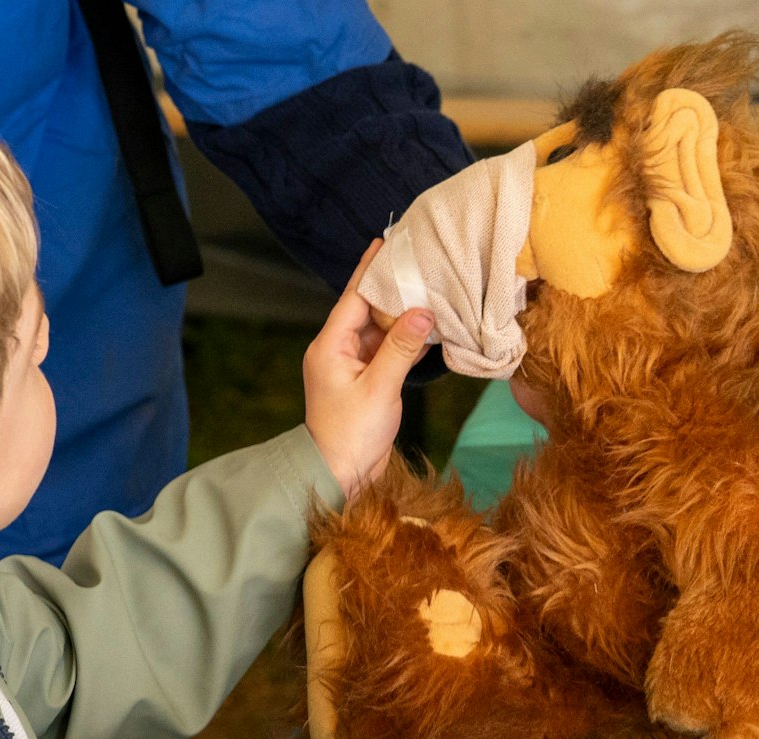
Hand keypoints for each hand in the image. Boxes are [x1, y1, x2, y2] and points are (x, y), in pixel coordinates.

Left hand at [304, 240, 433, 496]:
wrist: (340, 475)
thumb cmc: (350, 435)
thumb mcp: (379, 388)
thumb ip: (401, 348)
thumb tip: (422, 311)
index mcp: (330, 346)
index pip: (353, 297)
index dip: (371, 270)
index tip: (387, 242)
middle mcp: (337, 351)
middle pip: (367, 309)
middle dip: (391, 287)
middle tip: (416, 260)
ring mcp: (351, 366)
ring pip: (379, 330)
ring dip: (402, 314)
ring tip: (428, 287)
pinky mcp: (366, 381)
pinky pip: (386, 350)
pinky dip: (405, 339)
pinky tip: (427, 326)